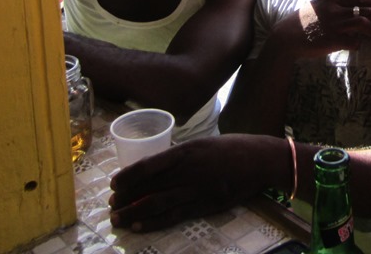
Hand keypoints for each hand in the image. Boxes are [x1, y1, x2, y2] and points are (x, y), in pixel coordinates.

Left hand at [109, 134, 269, 232]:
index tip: (113, 183)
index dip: (127, 176)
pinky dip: (153, 222)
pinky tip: (139, 226)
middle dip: (125, 197)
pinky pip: (173, 216)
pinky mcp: (204, 205)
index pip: (148, 165)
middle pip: (148, 187)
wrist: (259, 159)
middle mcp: (187, 170)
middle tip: (110, 204)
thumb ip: (181, 155)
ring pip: (156, 204)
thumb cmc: (231, 148)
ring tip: (117, 218)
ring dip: (133, 212)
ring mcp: (195, 189)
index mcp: (185, 151)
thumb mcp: (202, 144)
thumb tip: (157, 166)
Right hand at [272, 0, 370, 58]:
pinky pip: (354, 42)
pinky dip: (358, 44)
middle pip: (365, 10)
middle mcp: (335, 11)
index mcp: (331, 1)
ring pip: (362, 24)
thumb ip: (331, 7)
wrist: (286, 37)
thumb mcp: (316, 7)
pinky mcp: (333, 40)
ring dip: (370, 30)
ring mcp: (335, 25)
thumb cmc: (300, 23)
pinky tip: (356, 45)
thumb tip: (347, 10)